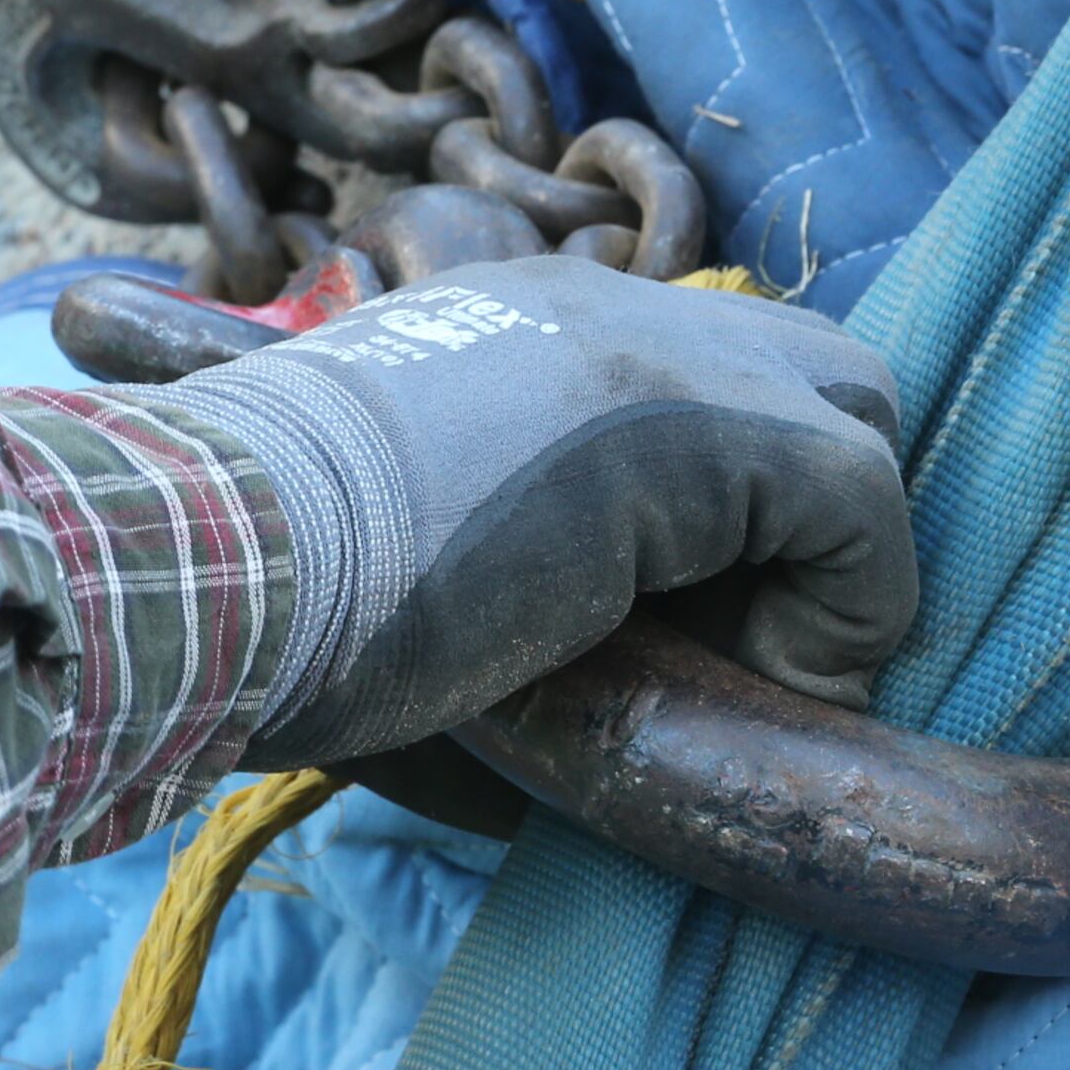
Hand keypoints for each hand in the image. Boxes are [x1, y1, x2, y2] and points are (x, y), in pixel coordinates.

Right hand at [137, 259, 914, 766]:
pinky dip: (851, 609)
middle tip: (746, 647)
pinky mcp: (702, 420)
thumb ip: (521, 615)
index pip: (714, 371)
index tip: (696, 631)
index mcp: (516, 331)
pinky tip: (767, 686)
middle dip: (818, 515)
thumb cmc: (261, 611)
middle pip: (821, 375)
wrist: (201, 564)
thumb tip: (602, 759)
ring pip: (860, 424)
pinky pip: (867, 501)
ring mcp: (655, 347)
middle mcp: (600, 310)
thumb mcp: (405, 587)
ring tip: (755, 679)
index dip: (745, 506)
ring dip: (834, 562)